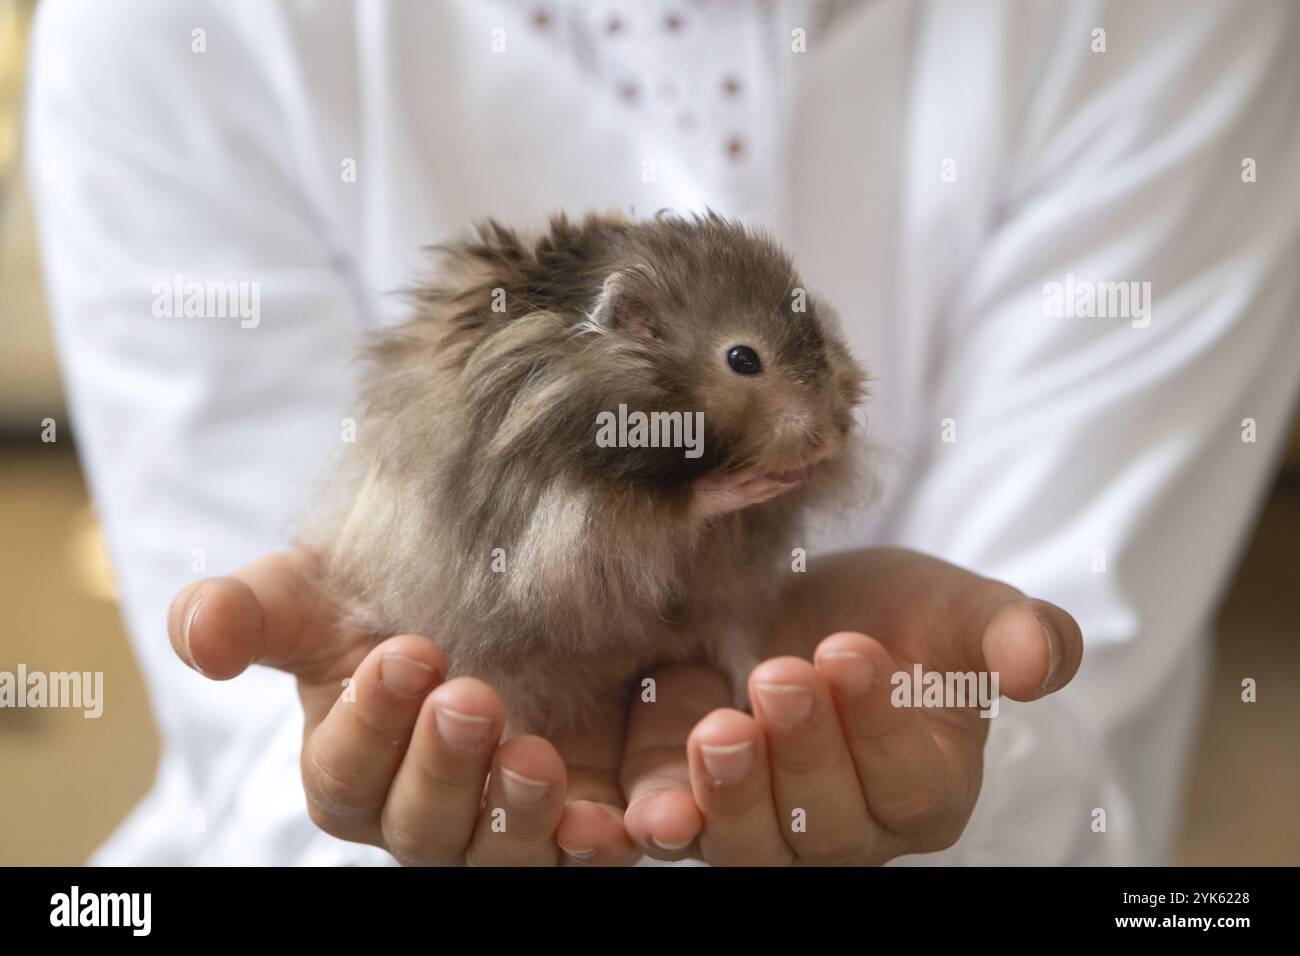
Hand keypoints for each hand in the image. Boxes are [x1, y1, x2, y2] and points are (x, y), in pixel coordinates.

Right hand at [167, 550, 639, 864]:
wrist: (504, 579)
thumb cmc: (390, 591)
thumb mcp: (320, 587)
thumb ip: (252, 611)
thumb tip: (195, 638)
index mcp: (355, 766)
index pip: (346, 773)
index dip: (370, 723)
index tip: (405, 651)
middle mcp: (429, 811)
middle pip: (423, 828)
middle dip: (443, 770)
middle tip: (473, 697)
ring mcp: (507, 823)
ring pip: (506, 857)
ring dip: (519, 818)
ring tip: (539, 759)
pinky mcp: (588, 814)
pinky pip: (598, 848)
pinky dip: (615, 837)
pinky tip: (632, 819)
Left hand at [618, 547, 1083, 864]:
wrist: (800, 605)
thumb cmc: (893, 615)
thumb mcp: (957, 608)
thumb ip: (1015, 631)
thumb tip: (1037, 666)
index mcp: (927, 789)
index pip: (911, 784)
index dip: (879, 726)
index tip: (848, 649)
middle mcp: (852, 832)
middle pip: (831, 826)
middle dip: (806, 752)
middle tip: (782, 674)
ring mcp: (770, 832)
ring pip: (755, 848)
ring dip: (735, 795)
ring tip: (721, 727)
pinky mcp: (696, 809)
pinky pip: (681, 838)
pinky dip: (665, 828)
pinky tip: (650, 811)